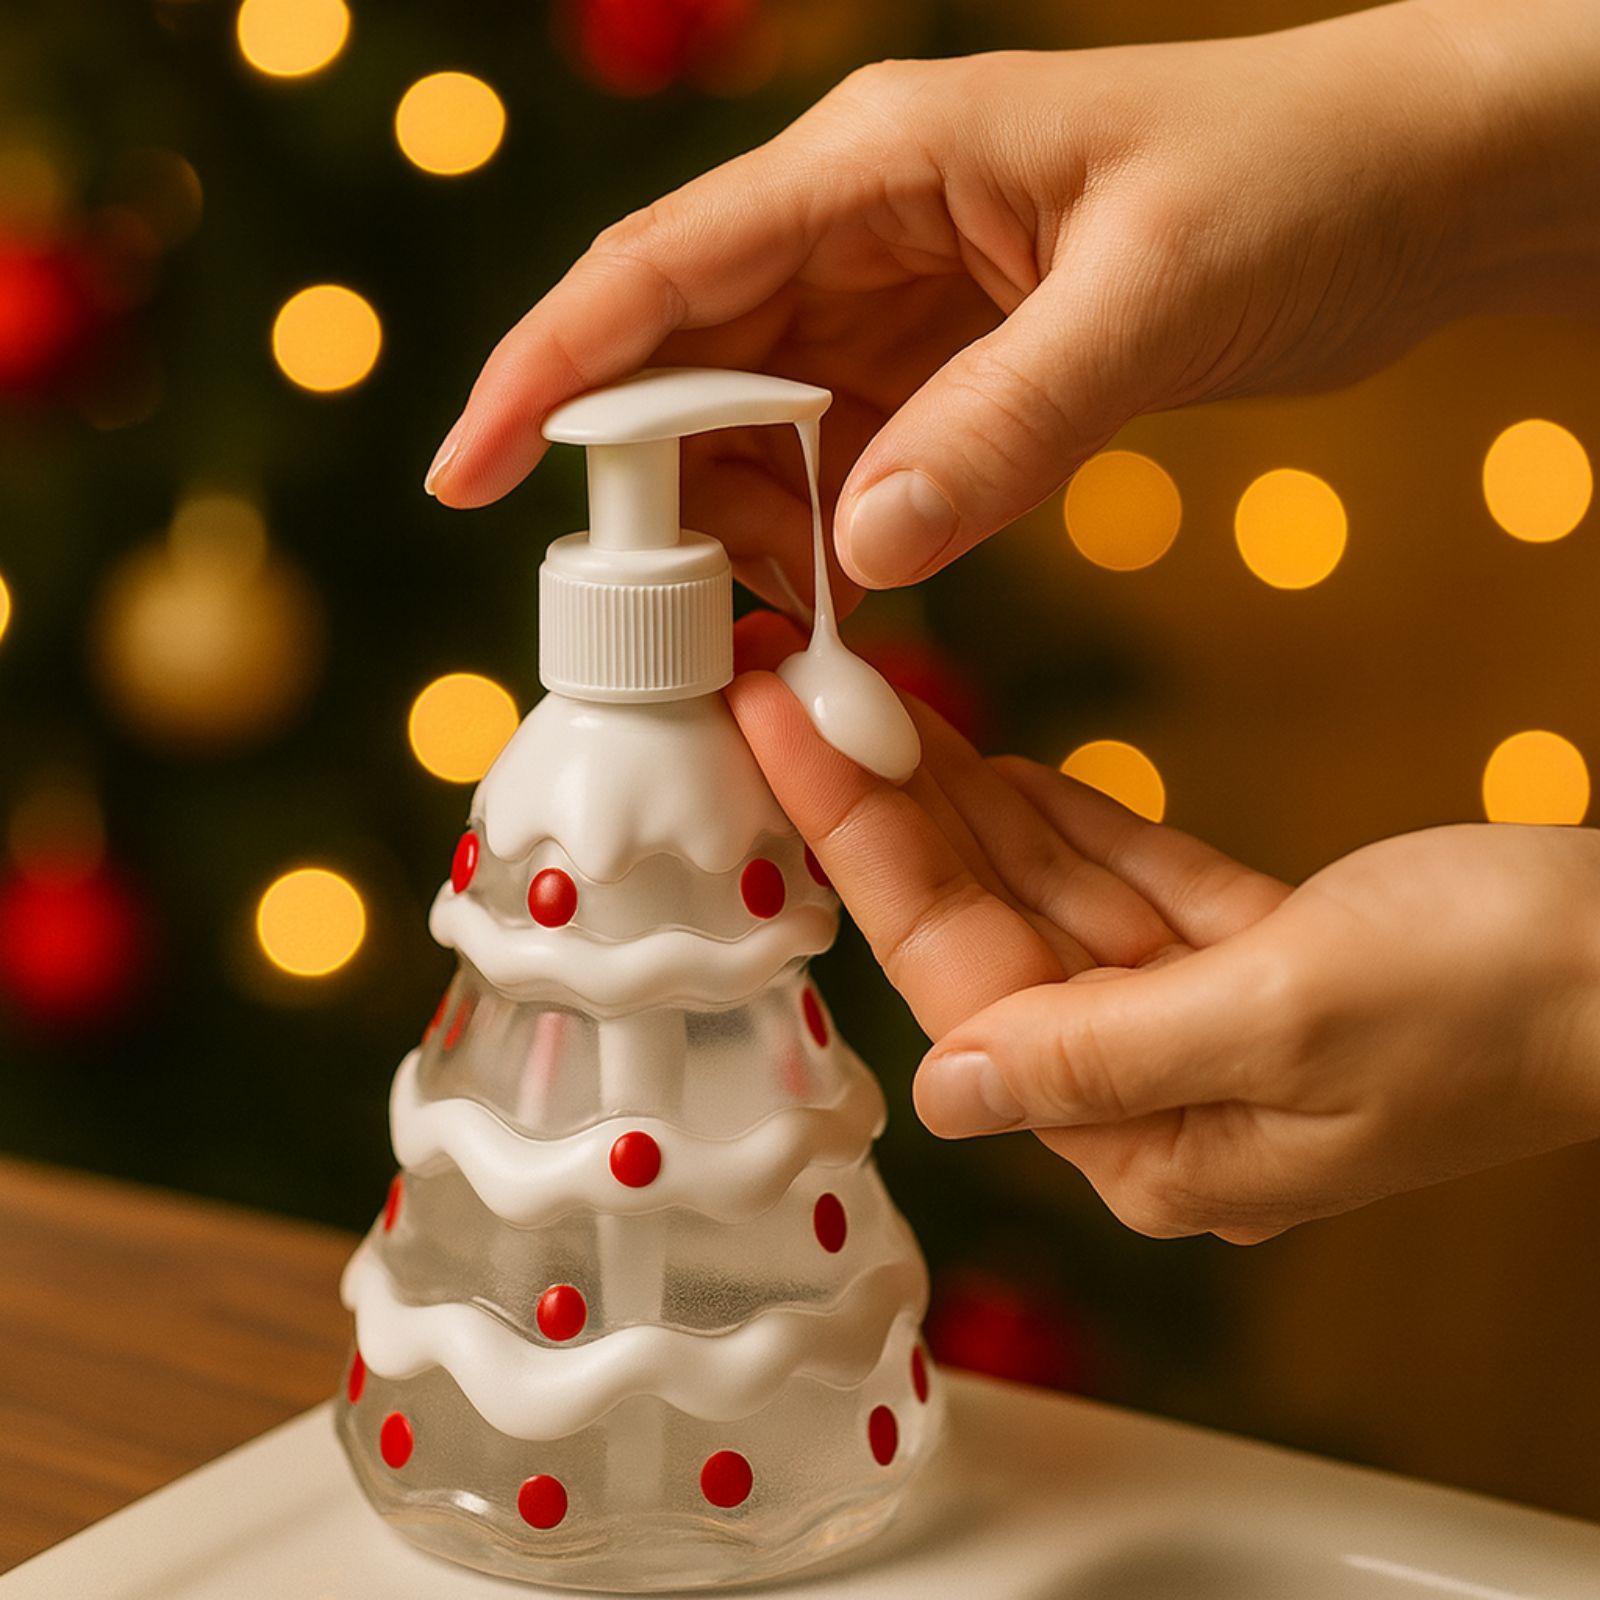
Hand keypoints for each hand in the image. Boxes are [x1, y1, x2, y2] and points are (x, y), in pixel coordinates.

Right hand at [428, 1, 1599, 607]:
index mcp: (878, 160)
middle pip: (691, 357)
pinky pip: (852, 456)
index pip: (662, 268)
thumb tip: (861, 548)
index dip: (549, 372)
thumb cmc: (1300, 182)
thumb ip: (1006, 420)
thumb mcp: (1151, 296)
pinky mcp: (956, 361)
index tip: (467, 474)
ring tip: (753, 633)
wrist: (1415, 189)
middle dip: (649, 484)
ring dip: (746, 527)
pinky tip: (841, 604)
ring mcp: (907, 295)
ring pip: (764, 420)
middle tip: (643, 620)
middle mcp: (866, 222)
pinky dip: (832, 534)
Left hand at [727, 614, 1599, 1242]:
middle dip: (891, 816)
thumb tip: (953, 1091)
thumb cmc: (1514, 997)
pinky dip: (1069, 825)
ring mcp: (1204, 1024)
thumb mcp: (1294, 1017)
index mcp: (1156, 1140)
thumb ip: (1104, 1054)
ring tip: (873, 713)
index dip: (863, 850)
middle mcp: (1161, 1094)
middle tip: (803, 704)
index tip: (784, 742)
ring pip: (1048, 899)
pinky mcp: (1253, 959)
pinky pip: (1128, 884)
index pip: (962, 981)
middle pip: (986, 935)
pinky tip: (998, 768)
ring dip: (965, 806)